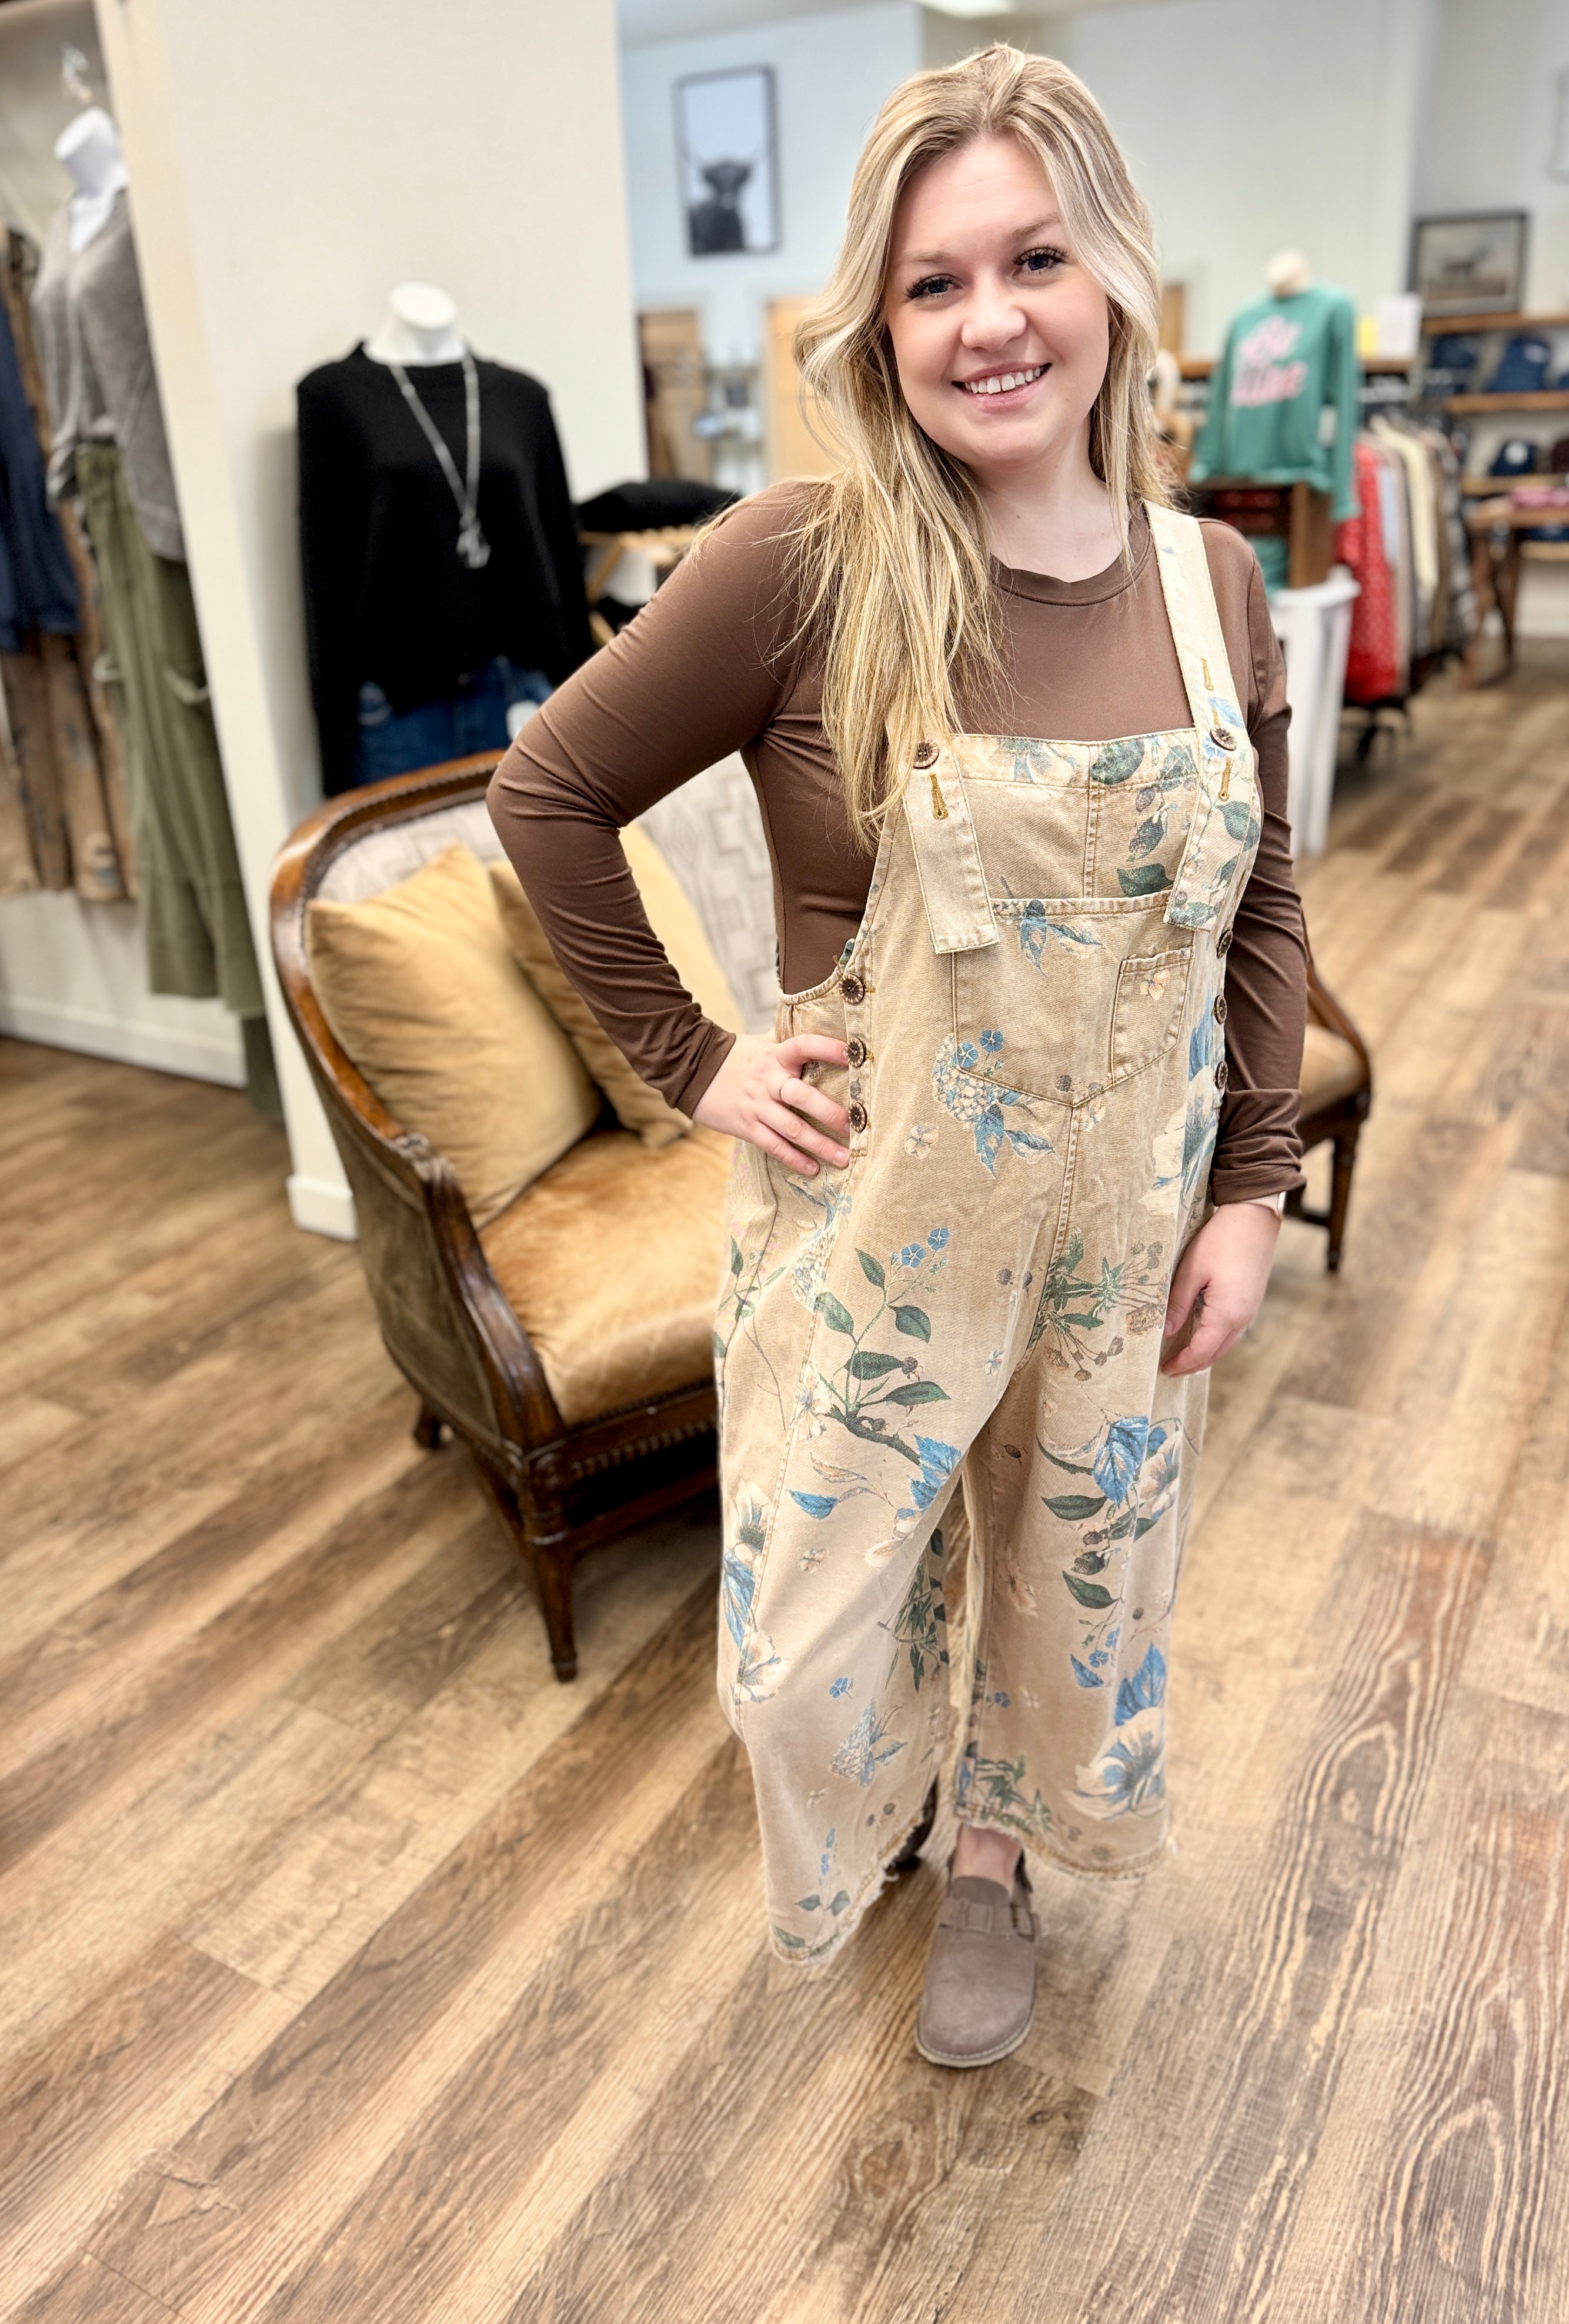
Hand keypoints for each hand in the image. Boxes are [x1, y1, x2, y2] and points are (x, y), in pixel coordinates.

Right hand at [692, 1033, 851, 1176]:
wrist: (692, 1070)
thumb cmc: (738, 1056)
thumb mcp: (764, 1043)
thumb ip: (791, 1040)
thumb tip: (822, 1021)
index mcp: (775, 1055)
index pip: (803, 1046)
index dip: (827, 1048)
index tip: (851, 1054)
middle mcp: (768, 1081)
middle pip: (802, 1096)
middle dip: (830, 1113)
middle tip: (854, 1126)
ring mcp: (757, 1106)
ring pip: (792, 1129)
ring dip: (820, 1145)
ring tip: (843, 1158)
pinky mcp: (746, 1127)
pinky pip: (773, 1146)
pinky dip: (794, 1159)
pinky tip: (813, 1168)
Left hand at [1160, 1200, 1281, 1376]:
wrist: (1253, 1218)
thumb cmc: (1220, 1241)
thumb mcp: (1190, 1271)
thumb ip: (1177, 1304)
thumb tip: (1166, 1331)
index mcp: (1226, 1314)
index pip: (1201, 1351)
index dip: (1182, 1364)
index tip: (1165, 1370)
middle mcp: (1242, 1318)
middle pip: (1216, 1353)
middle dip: (1193, 1365)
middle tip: (1171, 1369)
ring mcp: (1251, 1310)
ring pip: (1226, 1344)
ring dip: (1205, 1354)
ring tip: (1183, 1356)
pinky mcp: (1252, 1300)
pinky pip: (1232, 1330)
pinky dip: (1215, 1340)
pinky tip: (1201, 1334)